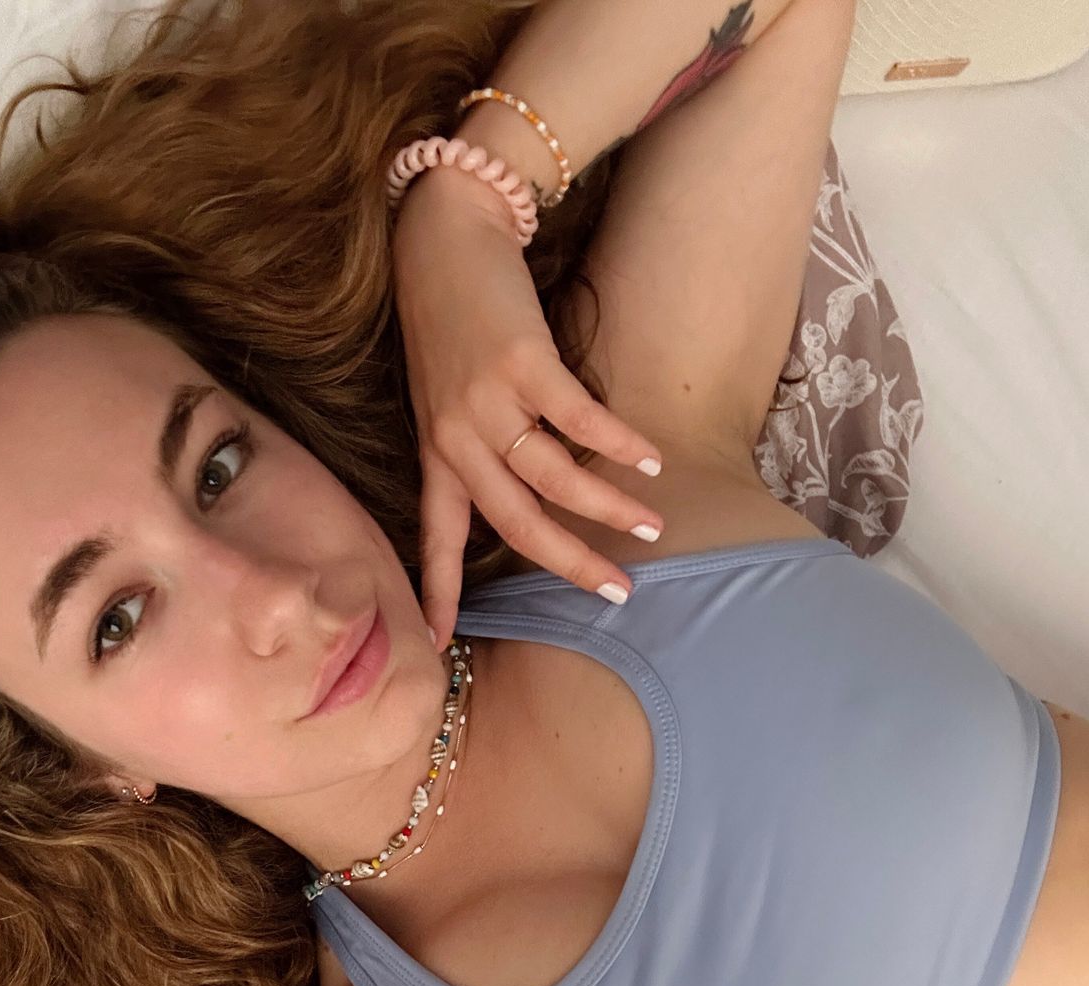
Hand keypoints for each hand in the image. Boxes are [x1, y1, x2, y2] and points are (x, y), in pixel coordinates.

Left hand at [391, 165, 665, 650]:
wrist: (442, 238)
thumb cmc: (449, 320)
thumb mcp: (443, 398)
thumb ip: (474, 450)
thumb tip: (529, 497)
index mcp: (437, 454)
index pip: (437, 538)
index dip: (439, 592)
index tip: (440, 643)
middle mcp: (457, 438)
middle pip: (517, 524)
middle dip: (570, 566)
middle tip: (618, 595)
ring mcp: (488, 401)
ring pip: (556, 479)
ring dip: (610, 508)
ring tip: (651, 526)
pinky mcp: (523, 363)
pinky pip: (580, 419)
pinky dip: (620, 444)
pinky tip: (651, 461)